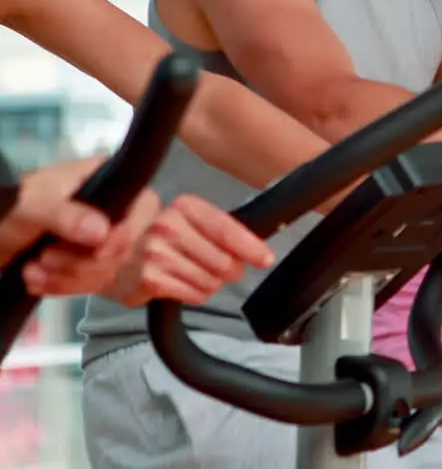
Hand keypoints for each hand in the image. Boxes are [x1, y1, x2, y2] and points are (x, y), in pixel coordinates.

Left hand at [6, 157, 158, 296]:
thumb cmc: (10, 206)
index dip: (126, 233)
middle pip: (123, 248)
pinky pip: (90, 284)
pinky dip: (62, 287)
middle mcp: (113, 211)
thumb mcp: (33, 204)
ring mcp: (101, 239)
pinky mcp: (88, 263)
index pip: (144, 207)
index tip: (96, 250)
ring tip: (33, 270)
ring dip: (66, 278)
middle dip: (81, 262)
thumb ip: (66, 215)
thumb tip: (103, 233)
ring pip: (106, 271)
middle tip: (45, 257)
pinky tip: (37, 280)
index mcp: (109, 183)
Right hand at [100, 194, 275, 306]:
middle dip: (231, 270)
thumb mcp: (191, 220)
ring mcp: (156, 254)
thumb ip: (222, 229)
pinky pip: (195, 295)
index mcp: (185, 207)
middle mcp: (168, 227)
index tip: (265, 259)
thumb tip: (258, 249)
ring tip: (196, 273)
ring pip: (212, 281)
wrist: (116, 252)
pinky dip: (197, 293)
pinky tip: (184, 283)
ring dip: (212, 283)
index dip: (250, 248)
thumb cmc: (164, 237)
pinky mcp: (149, 280)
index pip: (226, 229)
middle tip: (222, 268)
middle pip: (224, 261)